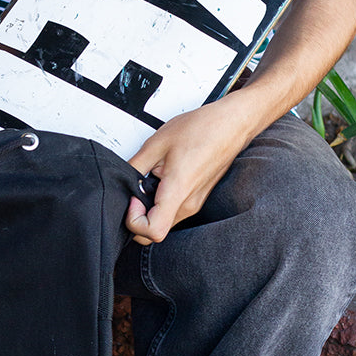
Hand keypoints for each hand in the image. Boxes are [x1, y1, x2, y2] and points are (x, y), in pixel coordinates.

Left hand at [125, 90, 261, 244]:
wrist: (232, 123)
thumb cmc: (203, 128)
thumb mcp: (157, 143)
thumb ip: (135, 166)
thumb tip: (123, 182)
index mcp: (178, 192)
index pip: (153, 232)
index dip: (135, 221)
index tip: (132, 201)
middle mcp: (188, 205)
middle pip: (155, 232)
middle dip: (138, 219)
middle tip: (136, 194)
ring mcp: (194, 204)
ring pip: (163, 223)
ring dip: (149, 210)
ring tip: (151, 182)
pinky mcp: (196, 200)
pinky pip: (172, 212)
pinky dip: (160, 204)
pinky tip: (160, 183)